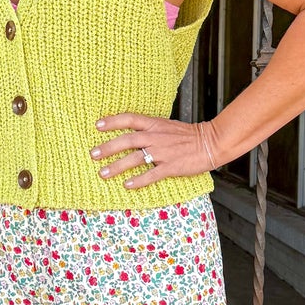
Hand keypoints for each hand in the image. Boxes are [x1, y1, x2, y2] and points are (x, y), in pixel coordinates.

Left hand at [90, 112, 222, 187]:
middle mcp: (156, 136)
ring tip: (103, 173)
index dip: (113, 121)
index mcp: (155, 124)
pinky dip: (139, 180)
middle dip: (108, 147)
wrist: (210, 142)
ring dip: (117, 166)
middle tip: (93, 154)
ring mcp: (163, 152)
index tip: (97, 125)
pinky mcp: (171, 166)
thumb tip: (131, 133)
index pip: (130, 119)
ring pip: (136, 158)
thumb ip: (149, 128)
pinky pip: (152, 174)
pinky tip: (127, 185)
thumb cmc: (188, 136)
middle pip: (127, 140)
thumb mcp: (166, 126)